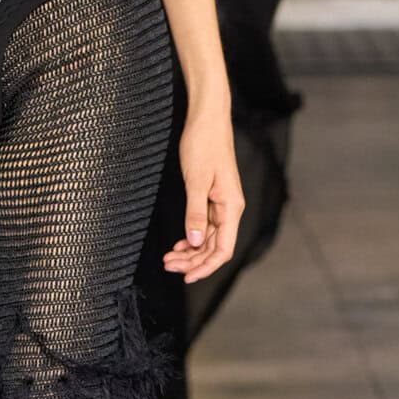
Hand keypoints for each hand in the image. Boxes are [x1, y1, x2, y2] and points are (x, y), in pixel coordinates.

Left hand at [164, 108, 243, 283]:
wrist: (207, 120)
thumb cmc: (203, 144)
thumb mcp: (195, 180)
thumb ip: (195, 213)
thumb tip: (194, 242)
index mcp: (231, 207)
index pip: (222, 249)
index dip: (205, 267)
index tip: (186, 278)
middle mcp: (230, 209)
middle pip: (214, 248)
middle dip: (193, 262)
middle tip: (167, 266)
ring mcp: (222, 204)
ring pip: (208, 239)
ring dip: (190, 252)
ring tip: (168, 258)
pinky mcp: (212, 198)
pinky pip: (205, 226)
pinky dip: (191, 238)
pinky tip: (179, 244)